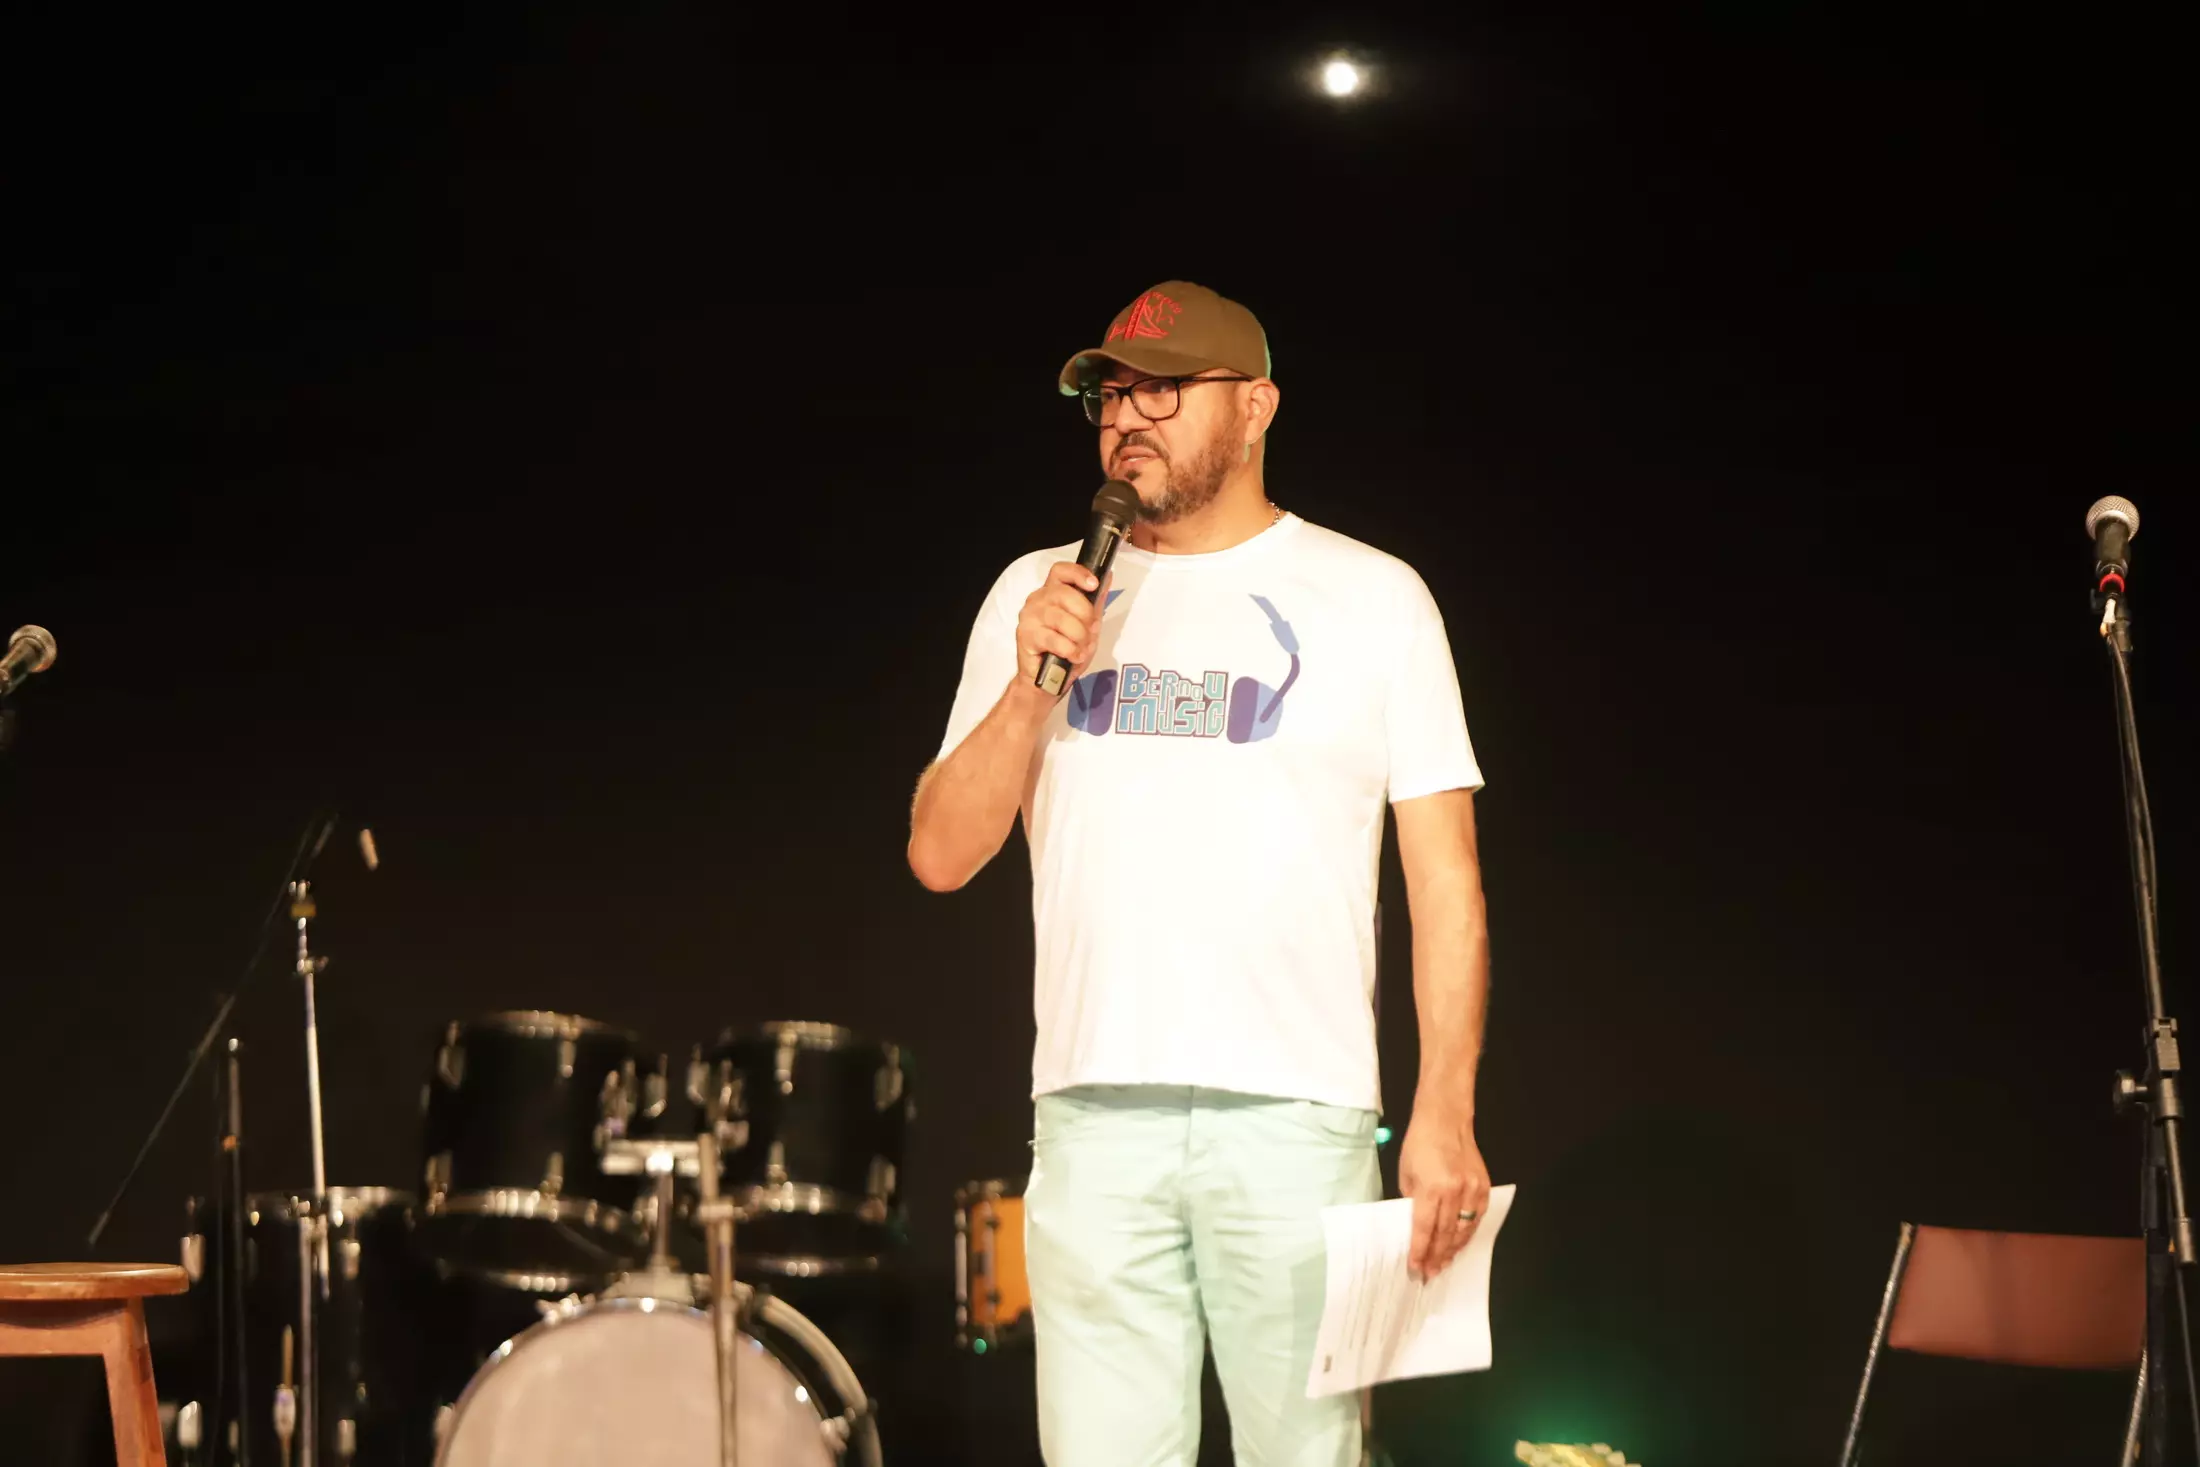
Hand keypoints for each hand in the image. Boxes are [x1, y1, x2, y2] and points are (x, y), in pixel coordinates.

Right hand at [1013, 561, 1109, 694]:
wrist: (1047, 681)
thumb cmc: (1066, 650)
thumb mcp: (1087, 625)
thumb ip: (1095, 602)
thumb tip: (1107, 575)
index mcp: (1051, 592)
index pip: (1060, 571)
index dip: (1078, 573)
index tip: (1094, 585)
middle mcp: (1037, 600)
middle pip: (1065, 593)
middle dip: (1085, 614)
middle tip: (1090, 631)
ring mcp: (1029, 617)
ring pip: (1061, 618)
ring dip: (1079, 636)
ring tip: (1081, 649)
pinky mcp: (1025, 636)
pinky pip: (1055, 639)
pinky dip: (1070, 650)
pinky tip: (1073, 656)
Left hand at [1398, 1106, 1489, 1279]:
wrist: (1446, 1120)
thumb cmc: (1419, 1144)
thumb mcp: (1406, 1174)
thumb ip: (1412, 1201)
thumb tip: (1417, 1227)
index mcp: (1431, 1188)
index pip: (1425, 1229)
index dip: (1420, 1251)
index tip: (1416, 1268)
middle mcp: (1455, 1192)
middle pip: (1446, 1234)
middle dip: (1437, 1256)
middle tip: (1430, 1273)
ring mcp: (1472, 1189)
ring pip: (1464, 1230)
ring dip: (1454, 1250)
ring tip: (1444, 1263)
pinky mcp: (1484, 1186)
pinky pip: (1476, 1218)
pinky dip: (1468, 1233)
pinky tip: (1459, 1243)